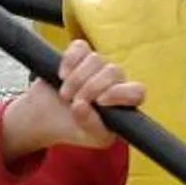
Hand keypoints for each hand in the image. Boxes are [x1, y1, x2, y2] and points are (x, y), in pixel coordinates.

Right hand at [0, 40, 143, 159]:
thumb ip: (92, 127)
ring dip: (76, 79)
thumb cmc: (76, 129)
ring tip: (65, 95)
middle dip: (91, 88)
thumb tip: (81, 106)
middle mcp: (115, 80)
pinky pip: (79, 47)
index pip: (137, 91)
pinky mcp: (80, 54)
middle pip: (113, 71)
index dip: (120, 94)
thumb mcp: (89, 138)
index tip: (100, 102)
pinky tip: (62, 75)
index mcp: (124, 102)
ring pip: (95, 59)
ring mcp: (98, 65)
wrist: (48, 117)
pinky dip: (69, 61)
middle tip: (75, 103)